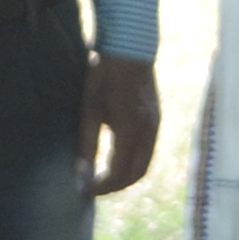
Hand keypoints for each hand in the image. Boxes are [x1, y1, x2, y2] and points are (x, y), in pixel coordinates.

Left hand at [80, 54, 161, 196]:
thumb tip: (81, 172)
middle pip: (137, 174)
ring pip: (145, 163)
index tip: (85, 191)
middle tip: (95, 188)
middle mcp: (148, 133)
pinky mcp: (156, 119)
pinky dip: (134, 161)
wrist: (130, 48)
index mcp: (131, 132)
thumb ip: (87, 143)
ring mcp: (156, 126)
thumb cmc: (104, 76)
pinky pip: (148, 150)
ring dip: (126, 175)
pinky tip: (117, 157)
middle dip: (116, 186)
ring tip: (104, 176)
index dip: (103, 187)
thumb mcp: (89, 109)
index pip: (119, 173)